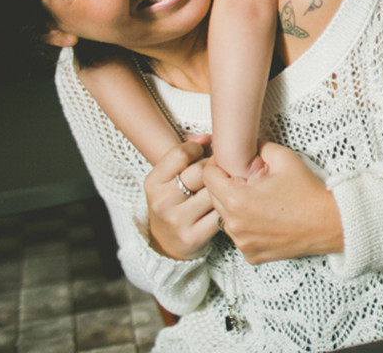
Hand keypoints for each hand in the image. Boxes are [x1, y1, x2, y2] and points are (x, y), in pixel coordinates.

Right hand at [144, 134, 219, 259]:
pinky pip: (220, 213)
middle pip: (200, 172)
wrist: (167, 245)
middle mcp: (161, 202)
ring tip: (228, 187)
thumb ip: (185, 154)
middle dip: (215, 169)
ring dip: (225, 188)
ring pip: (214, 192)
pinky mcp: (194, 237)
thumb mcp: (169, 178)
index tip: (204, 153)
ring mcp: (177, 221)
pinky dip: (228, 206)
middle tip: (221, 171)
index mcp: (153, 183)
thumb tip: (206, 137)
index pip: (180, 154)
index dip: (198, 149)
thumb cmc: (174, 202)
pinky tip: (228, 204)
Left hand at [202, 142, 343, 263]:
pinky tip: (266, 218)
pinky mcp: (252, 255)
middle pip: (213, 198)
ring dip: (236, 207)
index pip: (207, 176)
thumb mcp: (284, 158)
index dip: (218, 165)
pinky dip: (248, 227)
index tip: (231, 164)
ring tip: (261, 200)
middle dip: (227, 186)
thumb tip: (244, 145)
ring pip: (225, 218)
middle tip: (250, 180)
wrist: (330, 223)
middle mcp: (235, 224)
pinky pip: (240, 236)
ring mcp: (242, 243)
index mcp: (237, 199)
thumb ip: (258, 147)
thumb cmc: (308, 191)